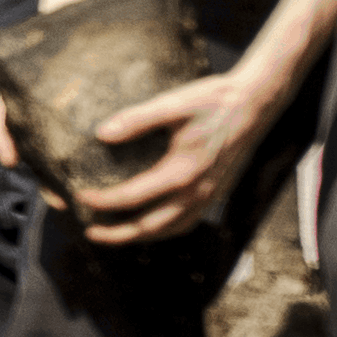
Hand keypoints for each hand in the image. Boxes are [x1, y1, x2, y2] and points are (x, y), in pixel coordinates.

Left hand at [77, 57, 290, 244]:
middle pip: (151, 226)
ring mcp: (210, 195)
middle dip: (118, 234)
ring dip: (142, 236)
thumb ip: (137, 119)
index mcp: (183, 171)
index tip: (80, 196)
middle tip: (90, 231)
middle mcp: (198, 191)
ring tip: (115, 234)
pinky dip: (165, 229)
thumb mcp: (174, 104)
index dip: (103, 200)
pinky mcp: (217, 192)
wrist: (256, 103)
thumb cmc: (216, 101)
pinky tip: (151, 223)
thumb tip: (102, 134)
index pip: (133, 197)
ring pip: (171, 229)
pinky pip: (188, 221)